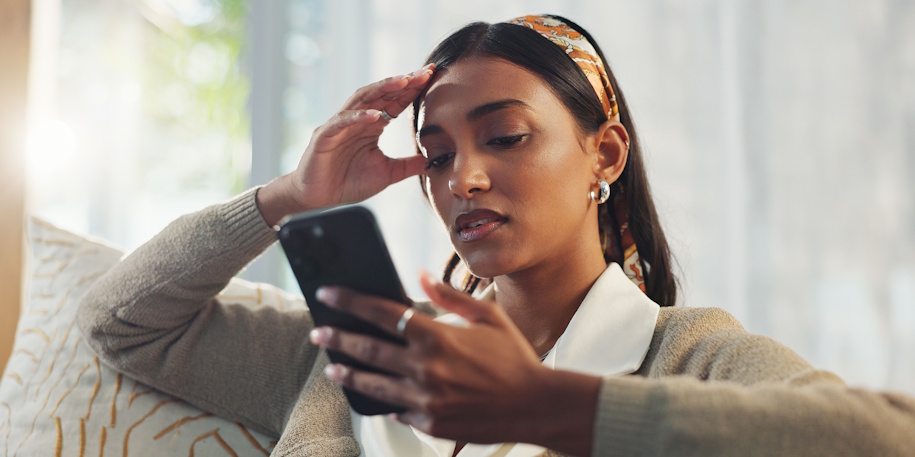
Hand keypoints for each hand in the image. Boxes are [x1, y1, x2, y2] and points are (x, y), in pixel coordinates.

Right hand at [257, 65, 433, 224]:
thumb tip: (430, 161)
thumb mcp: (385, 175)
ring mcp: (339, 125)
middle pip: (381, 94)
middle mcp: (356, 120)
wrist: (316, 199)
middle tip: (425, 72)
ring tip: (404, 81)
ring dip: (383, 89)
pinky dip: (359, 116)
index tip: (432, 77)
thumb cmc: (347, 183)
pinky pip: (342, 121)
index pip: (395, 102)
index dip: (413, 90)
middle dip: (403, 82)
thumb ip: (406, 166)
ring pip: (362, 100)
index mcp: (371, 126)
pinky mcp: (324, 136)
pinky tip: (376, 115)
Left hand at [308, 271, 576, 445]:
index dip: (350, 301)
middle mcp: (426, 368)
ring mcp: (425, 399)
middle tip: (318, 332)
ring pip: (373, 384)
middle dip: (337, 338)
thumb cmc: (515, 357)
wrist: (536, 405)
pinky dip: (385, 401)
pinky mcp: (430, 423)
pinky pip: (398, 411)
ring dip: (348, 374)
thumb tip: (420, 275)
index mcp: (437, 336)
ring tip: (332, 368)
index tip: (327, 293)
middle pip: (368, 349)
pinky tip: (374, 395)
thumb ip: (450, 296)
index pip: (381, 312)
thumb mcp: (488, 316)